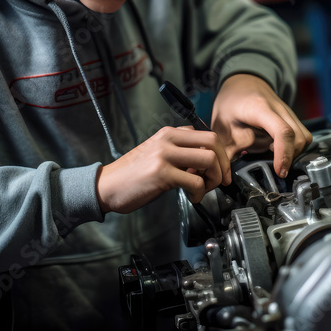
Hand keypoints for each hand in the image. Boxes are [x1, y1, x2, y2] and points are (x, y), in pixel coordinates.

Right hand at [95, 126, 230, 213]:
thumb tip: (208, 164)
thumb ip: (181, 153)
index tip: (221, 170)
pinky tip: (193, 198)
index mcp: (169, 133)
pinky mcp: (161, 173)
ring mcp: (164, 155)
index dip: (221, 153)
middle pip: (213, 142)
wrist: (106, 186)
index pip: (207, 135)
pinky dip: (200, 193)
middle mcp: (168, 140)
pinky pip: (195, 182)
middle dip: (224, 164)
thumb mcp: (158, 154)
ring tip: (205, 189)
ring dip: (214, 178)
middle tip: (222, 180)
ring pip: (208, 160)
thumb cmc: (133, 175)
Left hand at [210, 74, 311, 177]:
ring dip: (295, 152)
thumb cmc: (231, 102)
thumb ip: (225, 152)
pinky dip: (296, 147)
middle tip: (276, 169)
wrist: (242, 82)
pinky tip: (279, 150)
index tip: (280, 171)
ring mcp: (288, 111)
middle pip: (298, 137)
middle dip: (290, 157)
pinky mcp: (292, 117)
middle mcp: (279, 108)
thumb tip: (226, 178)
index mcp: (259, 108)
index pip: (282, 131)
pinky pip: (303, 134)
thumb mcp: (221, 126)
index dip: (284, 154)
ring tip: (278, 159)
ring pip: (304, 136)